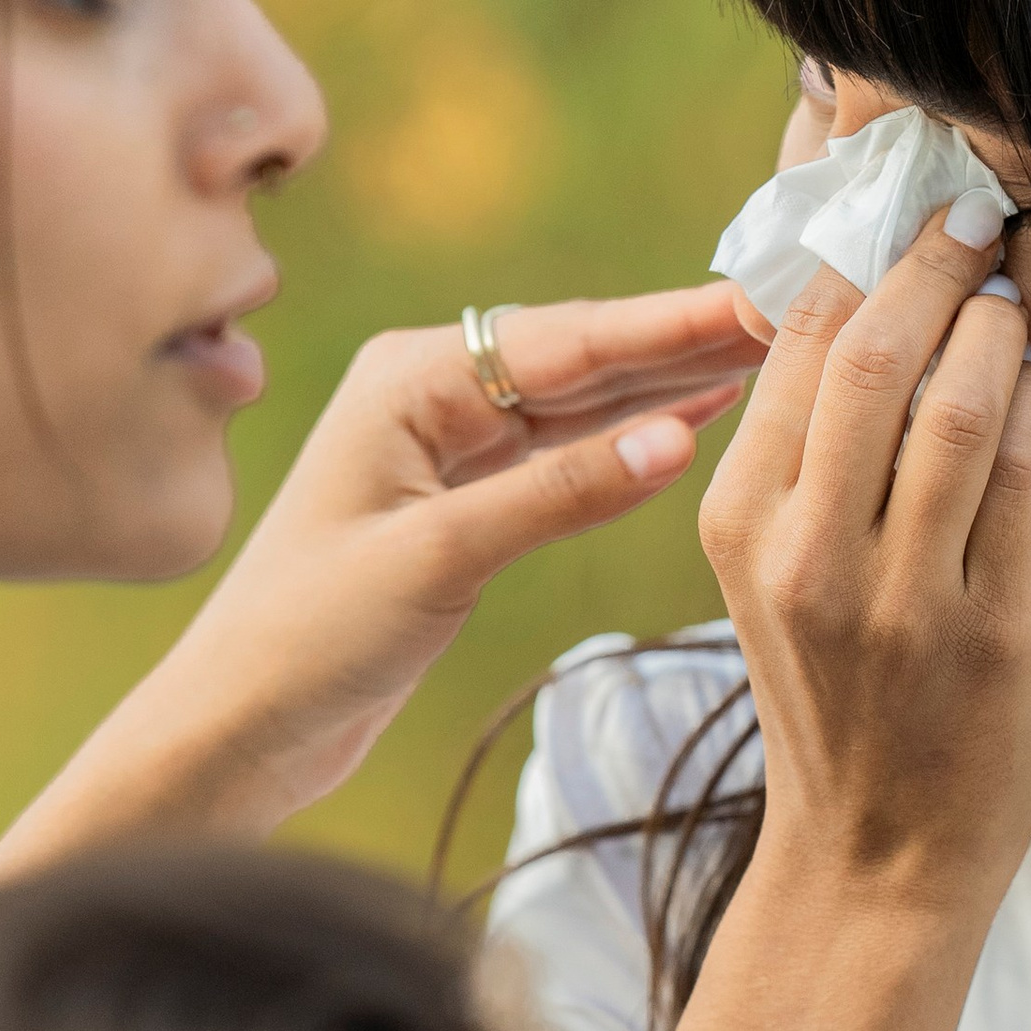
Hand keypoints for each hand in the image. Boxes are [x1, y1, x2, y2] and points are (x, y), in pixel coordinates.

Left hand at [0, 287, 762, 875]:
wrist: (237, 729)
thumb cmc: (307, 640)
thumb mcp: (439, 559)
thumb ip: (562, 493)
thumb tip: (682, 436)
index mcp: (408, 379)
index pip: (567, 341)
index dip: (671, 323)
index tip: (759, 301)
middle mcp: (429, 395)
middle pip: (582, 357)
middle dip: (684, 337)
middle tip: (793, 312)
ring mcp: (448, 448)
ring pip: (582, 402)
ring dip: (669, 381)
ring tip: (772, 351)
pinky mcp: (463, 503)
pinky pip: (567, 454)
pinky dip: (632, 437)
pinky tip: (699, 413)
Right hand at [697, 215, 1030, 924]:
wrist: (871, 858)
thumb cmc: (833, 698)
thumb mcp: (774, 575)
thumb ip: (801, 456)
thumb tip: (852, 297)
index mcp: (741, 524)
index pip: (793, 345)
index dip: (856, 256)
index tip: (899, 207)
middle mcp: (812, 556)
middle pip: (876, 356)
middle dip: (936, 264)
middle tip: (976, 214)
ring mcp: (905, 597)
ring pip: (963, 405)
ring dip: (1000, 327)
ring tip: (1011, 297)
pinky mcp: (996, 629)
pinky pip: (1030, 477)